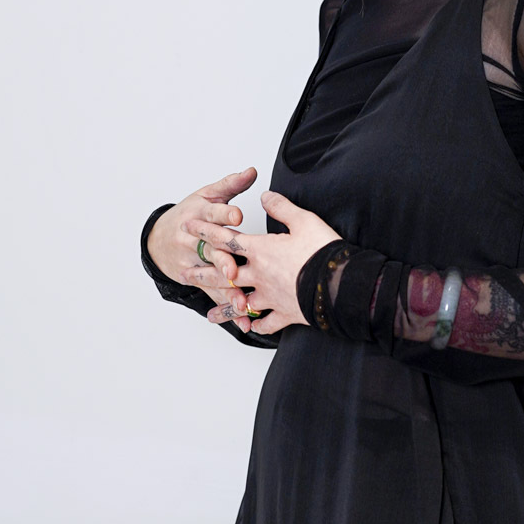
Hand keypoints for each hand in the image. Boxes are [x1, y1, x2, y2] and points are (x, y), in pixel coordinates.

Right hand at [147, 167, 260, 333]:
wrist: (159, 238)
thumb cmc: (189, 214)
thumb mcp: (207, 195)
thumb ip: (231, 184)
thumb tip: (252, 171)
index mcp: (199, 215)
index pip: (212, 214)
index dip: (225, 214)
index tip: (237, 215)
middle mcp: (193, 239)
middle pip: (210, 249)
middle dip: (222, 259)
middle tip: (234, 268)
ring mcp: (191, 260)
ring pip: (210, 275)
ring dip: (226, 288)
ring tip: (241, 300)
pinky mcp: (194, 278)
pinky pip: (211, 292)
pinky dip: (225, 304)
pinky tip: (241, 317)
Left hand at [183, 189, 341, 337]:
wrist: (339, 285)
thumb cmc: (322, 251)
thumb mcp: (303, 220)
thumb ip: (281, 208)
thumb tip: (265, 196)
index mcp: (261, 250)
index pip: (226, 238)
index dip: (206, 230)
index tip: (189, 226)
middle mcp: (259, 275)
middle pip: (223, 274)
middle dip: (202, 272)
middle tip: (184, 273)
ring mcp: (270, 297)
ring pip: (240, 303)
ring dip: (224, 309)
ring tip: (209, 316)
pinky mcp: (285, 313)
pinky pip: (266, 323)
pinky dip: (258, 325)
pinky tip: (252, 327)